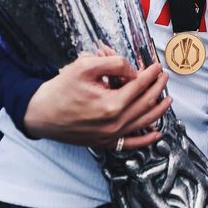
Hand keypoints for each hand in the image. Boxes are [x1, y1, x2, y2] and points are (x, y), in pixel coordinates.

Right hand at [24, 55, 170, 148]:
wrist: (40, 114)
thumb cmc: (60, 90)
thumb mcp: (85, 67)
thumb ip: (113, 63)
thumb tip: (133, 71)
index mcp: (111, 104)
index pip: (139, 86)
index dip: (151, 74)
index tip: (157, 66)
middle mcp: (115, 123)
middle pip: (145, 103)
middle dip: (158, 88)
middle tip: (164, 77)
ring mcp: (111, 136)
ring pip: (144, 123)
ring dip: (158, 110)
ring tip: (167, 99)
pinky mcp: (105, 143)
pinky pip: (132, 144)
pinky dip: (146, 139)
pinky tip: (156, 133)